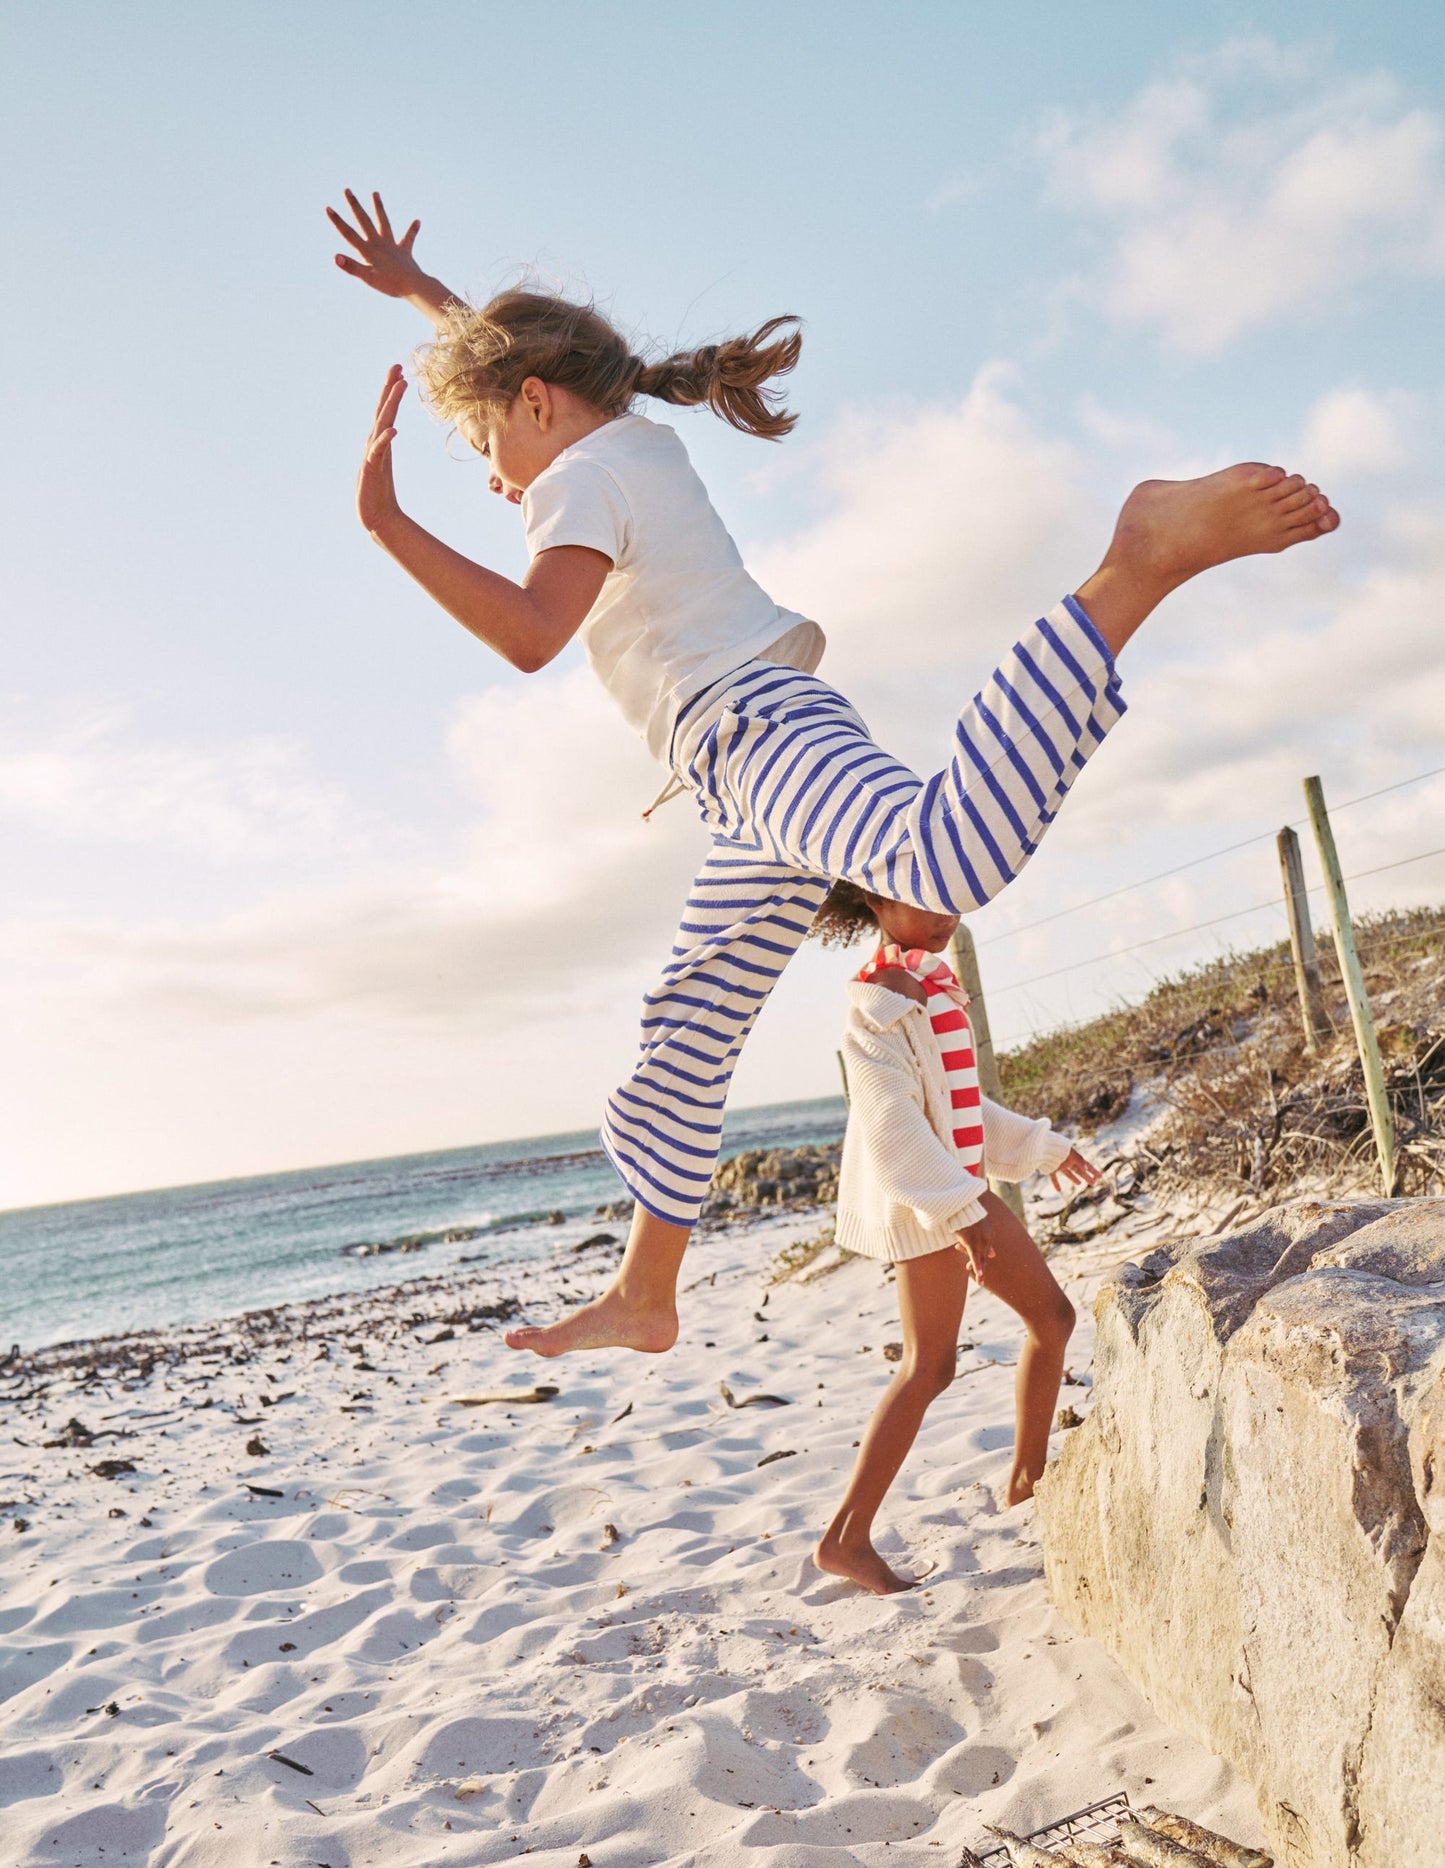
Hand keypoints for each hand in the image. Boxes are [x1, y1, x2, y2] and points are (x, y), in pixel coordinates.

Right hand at [328, 189, 426, 298]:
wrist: (414, 286)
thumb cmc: (391, 284)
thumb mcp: (368, 278)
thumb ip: (352, 267)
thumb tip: (335, 257)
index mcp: (369, 250)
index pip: (349, 234)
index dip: (338, 222)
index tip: (328, 208)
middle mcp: (379, 244)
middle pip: (364, 221)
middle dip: (355, 206)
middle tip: (347, 190)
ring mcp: (392, 246)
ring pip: (383, 223)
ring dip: (379, 208)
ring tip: (375, 193)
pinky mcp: (404, 252)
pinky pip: (408, 239)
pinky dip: (412, 230)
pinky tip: (417, 221)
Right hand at [357, 366, 406, 534]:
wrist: (378, 519)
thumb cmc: (380, 495)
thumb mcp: (384, 466)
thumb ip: (384, 448)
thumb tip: (388, 432)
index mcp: (380, 443)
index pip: (385, 412)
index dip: (390, 391)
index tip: (399, 371)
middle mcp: (375, 445)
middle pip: (382, 411)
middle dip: (389, 389)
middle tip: (396, 367)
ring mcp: (372, 456)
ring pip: (381, 425)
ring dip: (390, 405)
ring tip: (399, 386)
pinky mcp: (372, 470)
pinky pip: (378, 453)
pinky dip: (384, 440)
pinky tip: (392, 430)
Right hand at [954, 1206, 1003, 1280]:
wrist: (961, 1204)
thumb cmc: (966, 1214)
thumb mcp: (978, 1228)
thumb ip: (986, 1242)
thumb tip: (993, 1255)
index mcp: (989, 1235)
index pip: (985, 1251)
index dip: (981, 1261)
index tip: (975, 1269)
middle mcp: (986, 1238)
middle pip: (983, 1257)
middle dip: (981, 1268)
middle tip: (980, 1281)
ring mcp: (979, 1240)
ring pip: (980, 1259)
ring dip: (979, 1271)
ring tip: (980, 1283)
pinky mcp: (970, 1242)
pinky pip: (974, 1256)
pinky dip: (977, 1266)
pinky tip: (979, 1274)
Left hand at [1050, 1147, 1101, 1193]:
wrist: (1045, 1145)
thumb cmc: (1060, 1149)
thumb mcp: (1072, 1155)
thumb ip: (1079, 1161)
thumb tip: (1087, 1168)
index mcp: (1075, 1157)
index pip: (1086, 1165)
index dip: (1093, 1171)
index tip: (1100, 1176)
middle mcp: (1068, 1161)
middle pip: (1079, 1170)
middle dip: (1087, 1176)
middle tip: (1093, 1183)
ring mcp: (1060, 1165)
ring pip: (1068, 1173)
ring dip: (1074, 1178)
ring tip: (1079, 1183)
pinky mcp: (1051, 1168)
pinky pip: (1054, 1177)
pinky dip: (1056, 1184)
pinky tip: (1058, 1191)